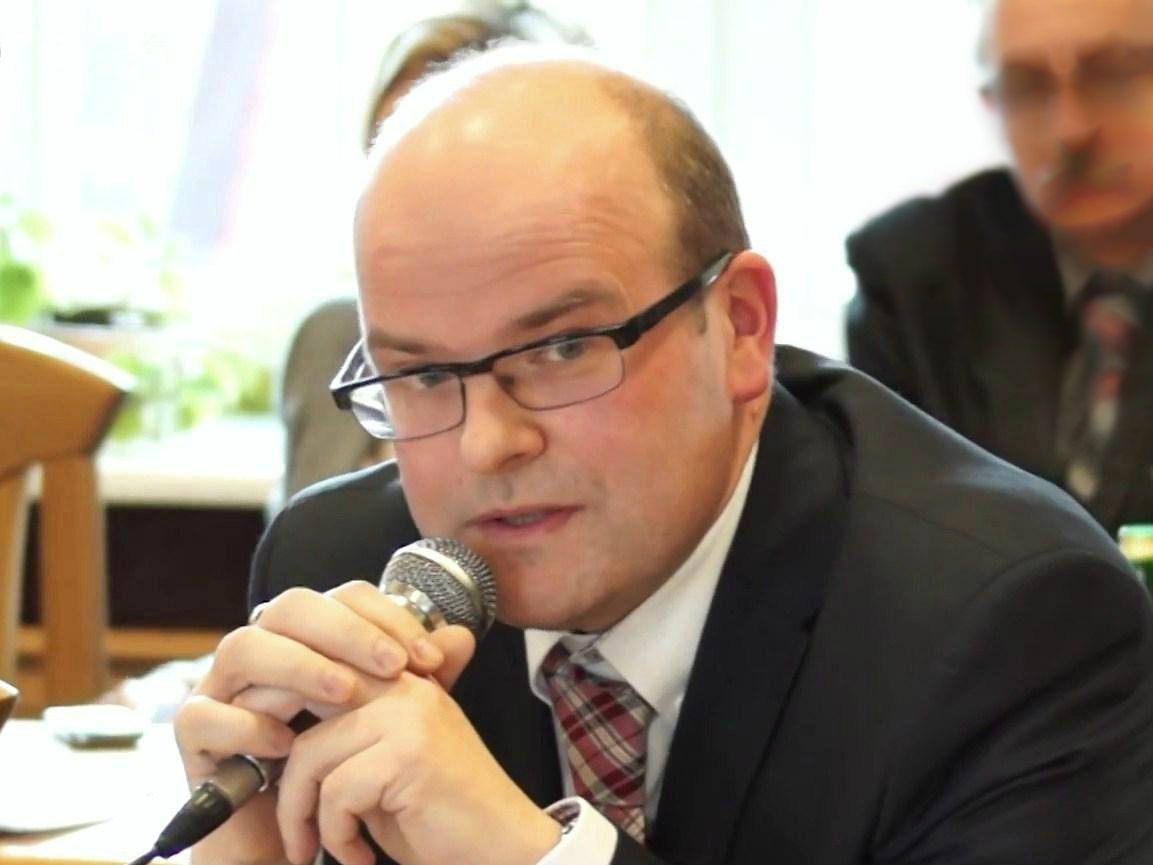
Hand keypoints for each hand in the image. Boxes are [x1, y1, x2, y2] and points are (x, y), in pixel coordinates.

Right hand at [174, 581, 477, 863]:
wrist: (294, 839)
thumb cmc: (341, 768)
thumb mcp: (390, 719)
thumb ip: (421, 679)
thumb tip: (462, 636)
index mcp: (307, 639)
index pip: (341, 597)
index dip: (386, 617)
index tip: (429, 658)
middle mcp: (262, 652)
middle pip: (289, 607)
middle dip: (345, 631)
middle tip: (391, 666)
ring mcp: (221, 689)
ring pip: (242, 648)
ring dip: (299, 666)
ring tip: (344, 695)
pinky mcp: (193, 737)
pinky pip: (204, 715)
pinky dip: (245, 723)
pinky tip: (285, 743)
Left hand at [275, 671, 560, 864]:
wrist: (503, 851)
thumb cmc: (440, 818)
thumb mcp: (385, 764)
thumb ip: (344, 735)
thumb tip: (268, 727)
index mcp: (398, 680)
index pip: (316, 671)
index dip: (278, 714)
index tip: (265, 764)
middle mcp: (404, 686)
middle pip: (302, 708)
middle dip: (281, 772)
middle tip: (288, 825)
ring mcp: (408, 717)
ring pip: (309, 756)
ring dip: (303, 815)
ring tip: (321, 848)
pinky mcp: (408, 755)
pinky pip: (335, 794)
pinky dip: (336, 837)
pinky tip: (360, 856)